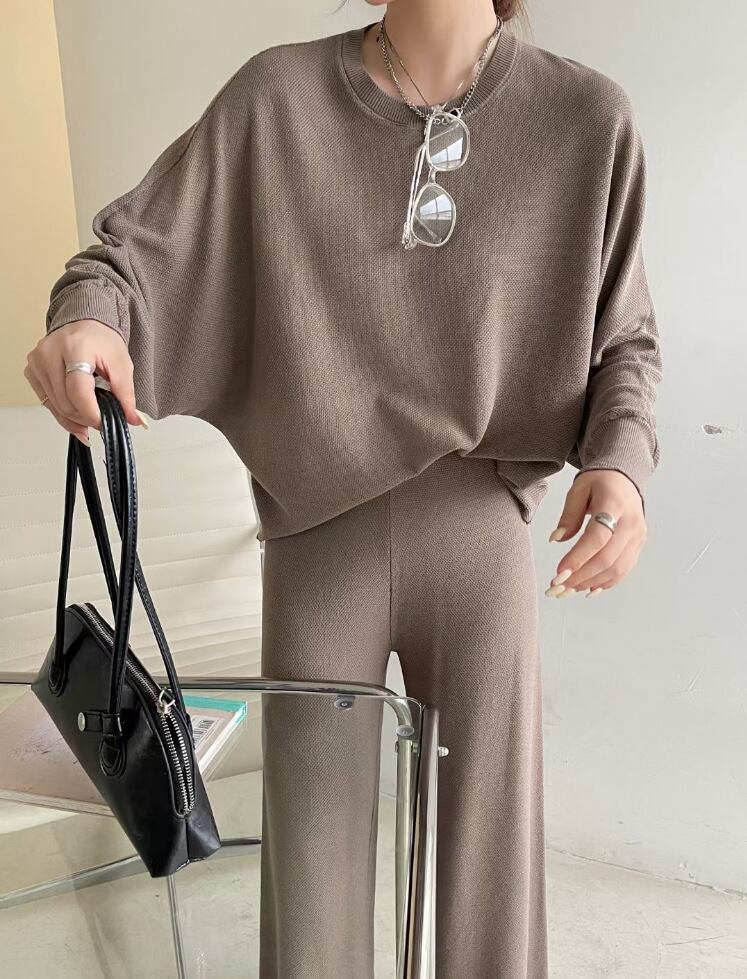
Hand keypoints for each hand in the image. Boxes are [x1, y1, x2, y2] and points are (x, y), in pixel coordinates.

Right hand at [24, 319, 145, 444]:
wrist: (84, 325)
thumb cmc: (100, 341)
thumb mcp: (121, 364)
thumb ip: (126, 394)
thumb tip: (134, 419)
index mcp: (75, 347)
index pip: (78, 391)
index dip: (91, 413)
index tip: (104, 422)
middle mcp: (50, 352)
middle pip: (65, 402)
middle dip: (86, 417)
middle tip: (102, 418)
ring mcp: (37, 362)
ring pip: (55, 406)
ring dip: (75, 418)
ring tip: (91, 414)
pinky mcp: (31, 371)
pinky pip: (46, 402)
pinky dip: (62, 413)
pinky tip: (76, 413)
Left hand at [544, 470, 646, 597]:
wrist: (625, 478)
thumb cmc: (599, 482)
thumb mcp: (579, 490)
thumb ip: (569, 515)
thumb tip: (557, 539)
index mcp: (615, 504)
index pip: (597, 537)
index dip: (578, 558)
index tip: (559, 572)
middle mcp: (631, 522)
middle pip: (607, 558)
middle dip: (580, 576)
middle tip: (558, 586)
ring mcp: (638, 535)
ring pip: (617, 568)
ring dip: (591, 583)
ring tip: (568, 589)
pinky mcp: (639, 544)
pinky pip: (624, 569)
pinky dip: (605, 582)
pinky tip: (587, 588)